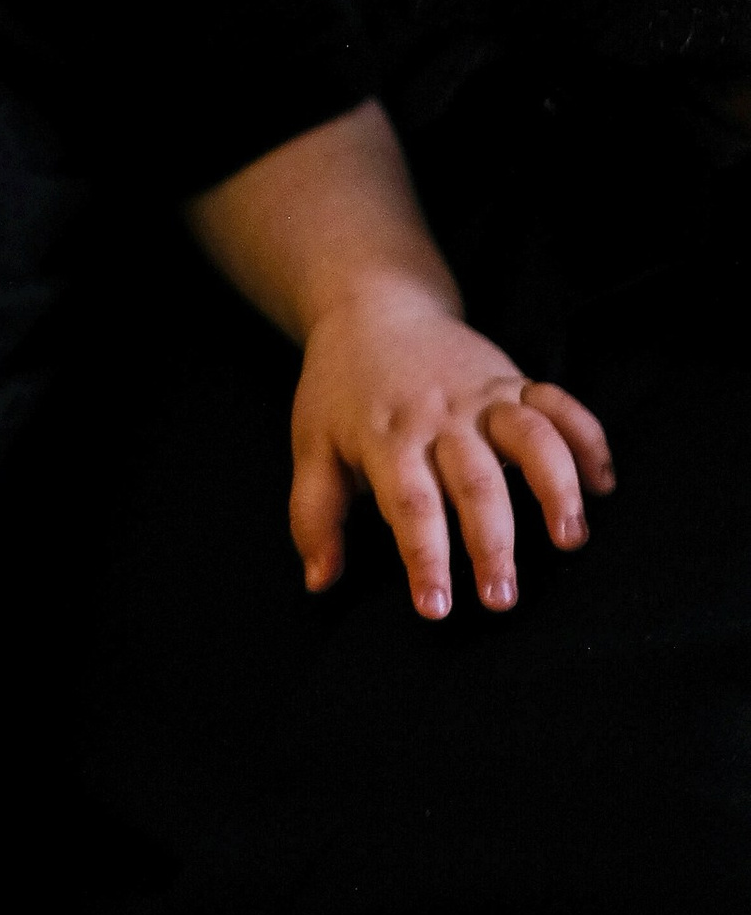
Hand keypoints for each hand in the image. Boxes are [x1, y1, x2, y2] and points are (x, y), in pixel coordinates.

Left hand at [290, 284, 612, 615]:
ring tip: (569, 541)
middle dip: (492, 543)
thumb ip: (313, 514)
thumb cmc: (340, 390)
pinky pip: (560, 404)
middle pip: (475, 482)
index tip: (437, 608)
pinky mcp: (513, 379)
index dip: (425, 557)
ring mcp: (482, 395)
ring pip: (530, 437)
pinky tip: (604, 485)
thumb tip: (318, 582)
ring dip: (555, 489)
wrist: (373, 306)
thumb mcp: (311, 444)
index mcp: (387, 438)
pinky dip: (587, 439)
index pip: (410, 505)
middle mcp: (440, 417)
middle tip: (502, 598)